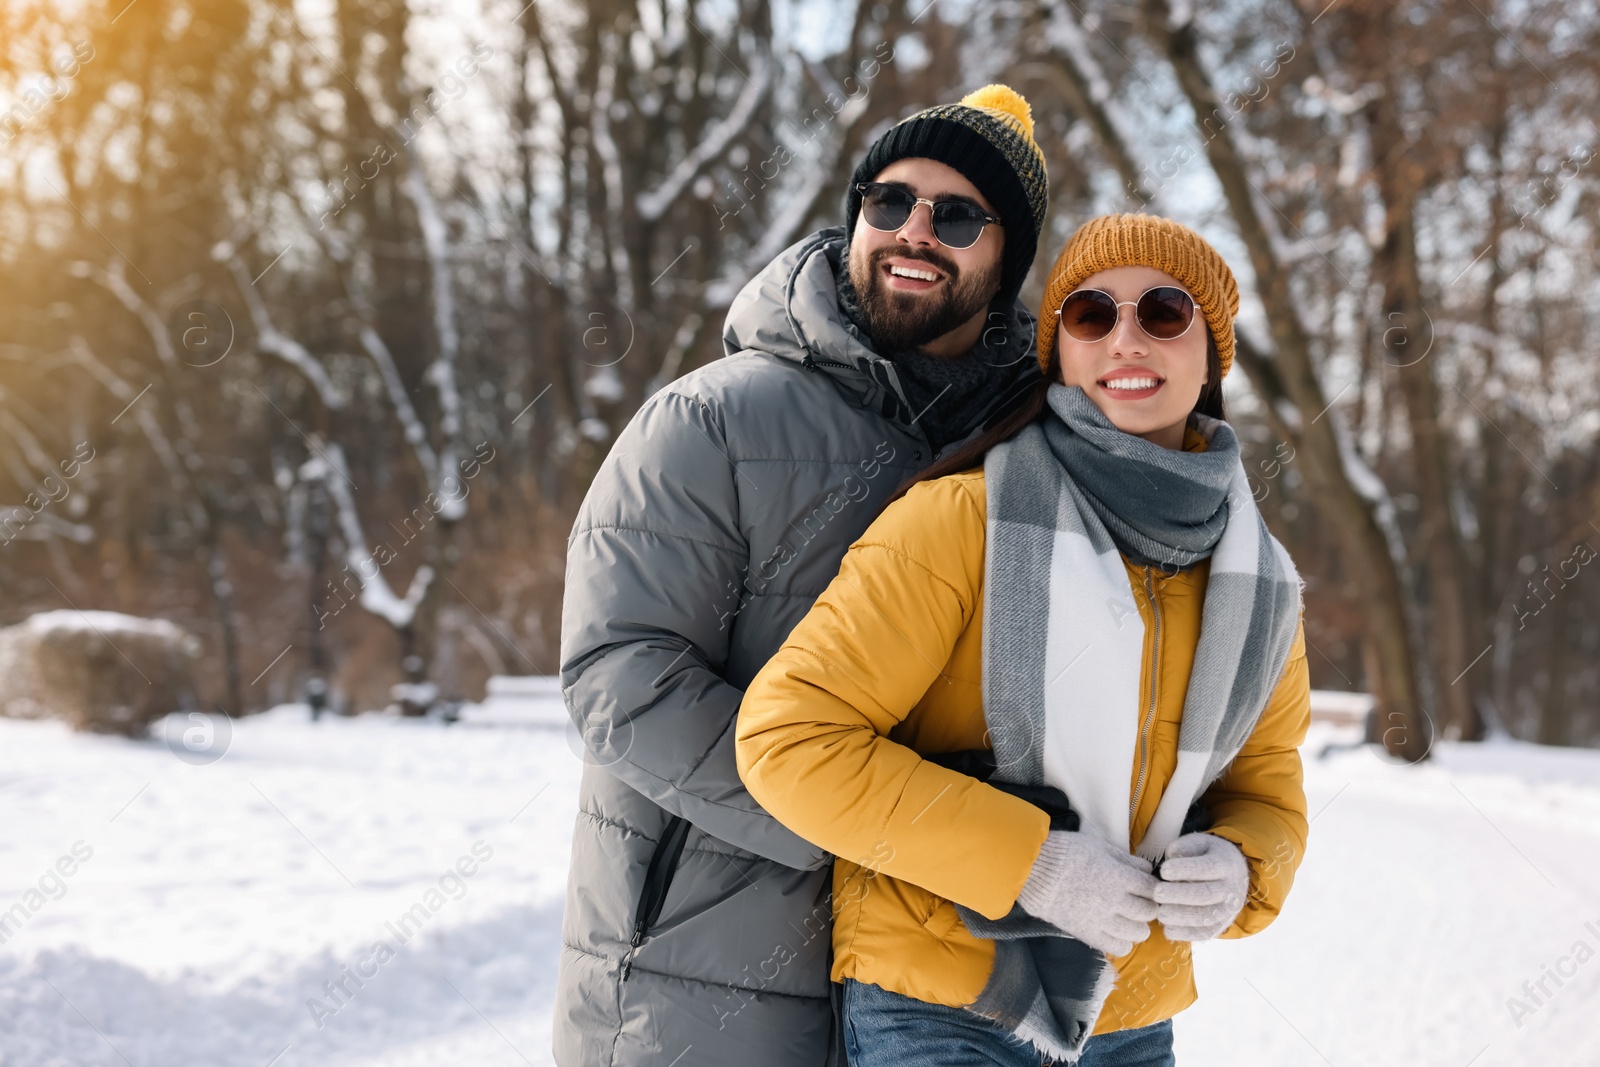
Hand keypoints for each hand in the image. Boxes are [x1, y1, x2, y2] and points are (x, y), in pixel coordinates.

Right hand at [1015, 830, 1159, 956]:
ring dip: (1137, 925)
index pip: (1152, 889)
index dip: (1152, 887)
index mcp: (1120, 877)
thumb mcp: (1099, 847)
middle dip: (1147, 906)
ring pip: (1138, 933)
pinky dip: (1122, 942)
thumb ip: (1126, 860)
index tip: (1146, 887)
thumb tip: (1146, 871)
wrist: (1035, 873)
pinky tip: (1115, 931)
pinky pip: (1118, 948)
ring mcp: (1103, 921)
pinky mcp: (1089, 935)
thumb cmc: (1067, 853)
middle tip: (1138, 901)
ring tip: (1128, 918)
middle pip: (1149, 912)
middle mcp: (1116, 901)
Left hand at [1153, 832, 1249, 941]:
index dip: (1186, 870)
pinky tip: (1168, 929)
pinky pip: (1206, 933)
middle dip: (1180, 895)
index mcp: (1225, 864)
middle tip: (1158, 894)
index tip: (1164, 871)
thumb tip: (1172, 857)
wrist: (1235, 874)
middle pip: (1207, 894)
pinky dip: (1186, 934)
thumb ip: (1184, 847)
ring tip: (1161, 914)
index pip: (1208, 867)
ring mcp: (1228, 909)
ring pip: (1207, 917)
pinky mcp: (1221, 925)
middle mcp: (1231, 888)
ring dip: (1182, 917)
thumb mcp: (1200, 843)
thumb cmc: (1208, 856)